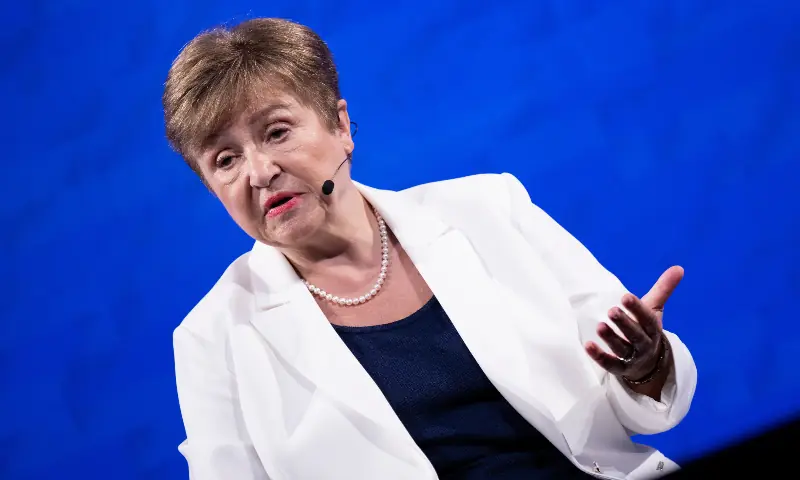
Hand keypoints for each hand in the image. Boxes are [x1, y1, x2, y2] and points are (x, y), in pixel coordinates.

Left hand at [585, 266, 683, 380]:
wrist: (651, 364)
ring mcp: (633, 358)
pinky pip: (610, 364)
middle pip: (635, 335)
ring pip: (623, 349)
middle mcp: (645, 345)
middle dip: (625, 323)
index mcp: (653, 329)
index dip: (637, 308)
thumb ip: (663, 289)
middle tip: (612, 311)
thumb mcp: (655, 310)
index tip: (626, 296)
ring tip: (599, 326)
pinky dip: (599, 356)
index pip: (647, 319)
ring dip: (611, 338)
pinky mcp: (621, 369)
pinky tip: (587, 345)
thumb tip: (679, 267)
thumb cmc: (647, 330)